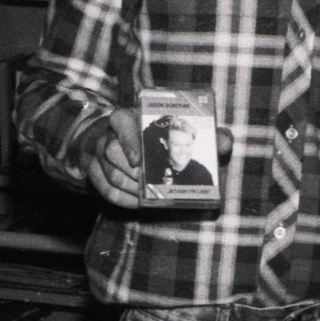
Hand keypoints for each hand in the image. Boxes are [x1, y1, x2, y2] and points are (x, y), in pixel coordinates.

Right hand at [86, 108, 232, 208]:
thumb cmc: (158, 135)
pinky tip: (139, 204)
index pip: (120, 121)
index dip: (127, 140)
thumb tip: (225, 142)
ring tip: (148, 194)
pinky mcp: (94, 173)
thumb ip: (205, 133)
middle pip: (111, 152)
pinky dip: (123, 200)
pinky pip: (105, 190)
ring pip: (108, 173)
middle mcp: (108, 133)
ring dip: (129, 189)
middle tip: (150, 183)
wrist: (125, 144)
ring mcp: (97, 154)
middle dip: (131, 173)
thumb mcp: (181, 129)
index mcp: (128, 117)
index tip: (139, 161)